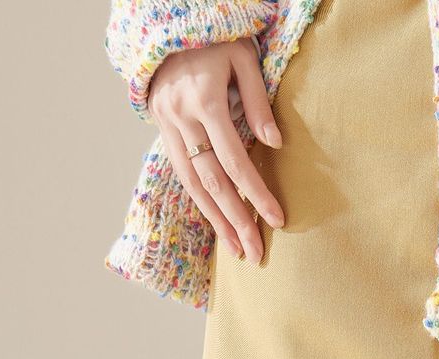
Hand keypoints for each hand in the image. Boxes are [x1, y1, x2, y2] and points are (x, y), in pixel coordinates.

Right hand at [148, 40, 284, 261]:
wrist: (167, 25)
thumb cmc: (214, 39)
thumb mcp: (243, 57)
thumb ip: (258, 100)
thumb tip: (274, 144)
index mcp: (205, 100)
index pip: (234, 160)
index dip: (256, 193)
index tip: (277, 220)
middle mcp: (182, 117)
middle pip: (212, 182)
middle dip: (236, 220)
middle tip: (255, 253)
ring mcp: (167, 124)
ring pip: (192, 184)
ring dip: (215, 221)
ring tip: (237, 249)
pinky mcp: (161, 129)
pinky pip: (182, 173)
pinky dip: (200, 201)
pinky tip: (217, 222)